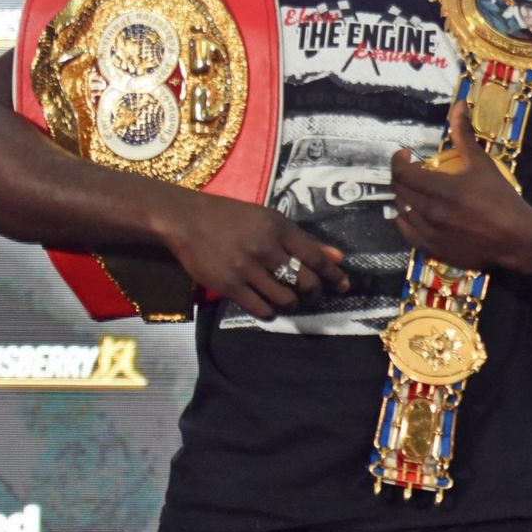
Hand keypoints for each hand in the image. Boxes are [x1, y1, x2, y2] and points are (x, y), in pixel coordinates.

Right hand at [160, 191, 347, 320]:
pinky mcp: (228, 286)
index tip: (344, 285)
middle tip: (311, 294)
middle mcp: (266, 249)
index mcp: (280, 229)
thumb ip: (305, 240)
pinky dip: (270, 313)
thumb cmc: (234, 218)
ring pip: (284, 298)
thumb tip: (338, 257)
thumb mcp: (271, 220)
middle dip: (314, 292)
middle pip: (305, 281)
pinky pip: (259, 308)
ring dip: (292, 304)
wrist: (188, 220)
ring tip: (289, 300)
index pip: (316, 258)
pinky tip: (270, 308)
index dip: (334, 275)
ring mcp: (246, 268)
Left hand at [389, 102, 531, 272]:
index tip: (405, 155)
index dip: (398, 160)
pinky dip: (405, 221)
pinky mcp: (432, 250)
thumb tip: (458, 105)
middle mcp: (429, 212)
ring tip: (416, 192)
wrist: (517, 238)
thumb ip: (464, 134)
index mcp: (440, 189)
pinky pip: (406, 233)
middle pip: (399, 191)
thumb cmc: (501, 199)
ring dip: (404, 198)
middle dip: (402, 177)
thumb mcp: (482, 163)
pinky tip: (413, 215)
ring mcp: (429, 233)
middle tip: (413, 172)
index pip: (402, 172)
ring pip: (401, 212)